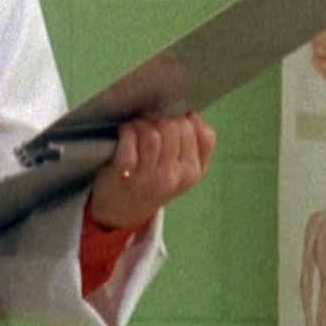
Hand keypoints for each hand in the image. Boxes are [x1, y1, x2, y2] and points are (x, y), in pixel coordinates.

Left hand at [87, 113, 216, 229]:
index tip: (172, 118)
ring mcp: (150, 178)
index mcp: (193, 172)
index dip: (186, 119)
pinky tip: (124, 131)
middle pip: (175, 128)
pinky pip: (130, 142)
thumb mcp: (182, 171)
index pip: (203, 134)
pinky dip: (126, 131)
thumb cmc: (153, 181)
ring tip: (135, 125)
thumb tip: (191, 115)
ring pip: (153, 135)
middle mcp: (175, 176)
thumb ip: (194, 146)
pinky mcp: (126, 175)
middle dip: (160, 117)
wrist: (122, 210)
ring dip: (142, 123)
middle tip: (148, 119)